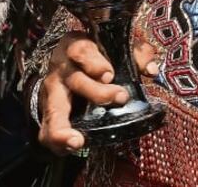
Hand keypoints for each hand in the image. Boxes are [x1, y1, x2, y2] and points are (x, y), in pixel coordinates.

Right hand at [37, 32, 157, 154]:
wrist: (68, 62)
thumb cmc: (100, 54)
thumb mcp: (118, 47)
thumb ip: (137, 54)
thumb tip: (151, 71)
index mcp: (77, 48)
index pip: (82, 51)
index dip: (95, 64)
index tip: (109, 75)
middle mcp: (62, 69)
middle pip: (75, 80)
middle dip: (96, 92)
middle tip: (120, 98)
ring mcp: (52, 92)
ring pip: (53, 110)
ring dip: (62, 128)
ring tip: (76, 142)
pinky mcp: (49, 112)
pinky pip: (46, 130)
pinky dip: (56, 142)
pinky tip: (69, 149)